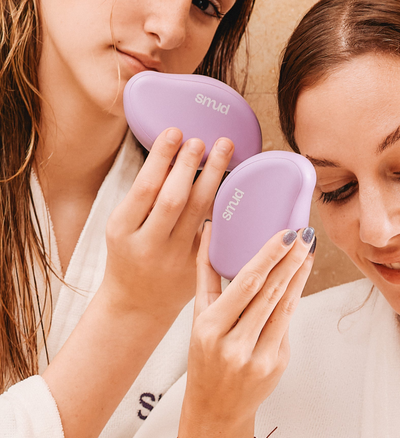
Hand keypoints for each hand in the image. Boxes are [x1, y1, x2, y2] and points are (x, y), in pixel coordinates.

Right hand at [102, 128, 232, 322]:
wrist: (136, 305)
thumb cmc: (130, 254)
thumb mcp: (123, 226)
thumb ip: (145, 197)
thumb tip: (174, 149)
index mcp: (122, 230)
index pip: (144, 188)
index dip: (161, 159)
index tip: (175, 132)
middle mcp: (148, 244)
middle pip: (173, 199)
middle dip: (189, 165)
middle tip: (202, 139)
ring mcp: (175, 258)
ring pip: (199, 212)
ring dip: (214, 176)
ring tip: (224, 148)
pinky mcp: (198, 266)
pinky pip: (215, 230)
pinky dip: (226, 205)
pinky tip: (239, 182)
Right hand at [178, 223, 314, 437]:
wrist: (215, 410)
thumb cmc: (204, 356)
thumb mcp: (198, 318)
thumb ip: (206, 274)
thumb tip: (210, 229)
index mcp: (209, 329)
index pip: (245, 284)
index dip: (269, 257)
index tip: (285, 234)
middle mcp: (234, 345)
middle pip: (270, 293)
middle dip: (291, 261)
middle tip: (304, 234)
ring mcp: (258, 357)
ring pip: (284, 307)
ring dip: (299, 276)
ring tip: (307, 251)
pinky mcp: (277, 365)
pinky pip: (287, 324)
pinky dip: (293, 299)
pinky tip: (298, 279)